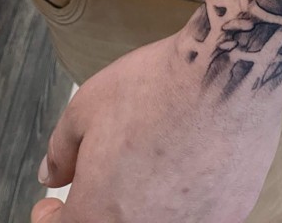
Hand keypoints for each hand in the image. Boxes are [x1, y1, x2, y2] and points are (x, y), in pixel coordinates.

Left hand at [30, 33, 281, 222]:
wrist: (227, 73)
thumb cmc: (156, 86)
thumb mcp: (87, 106)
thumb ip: (60, 150)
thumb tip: (52, 174)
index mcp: (98, 215)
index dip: (53, 218)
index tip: (55, 204)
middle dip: (103, 208)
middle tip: (108, 179)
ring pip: (160, 220)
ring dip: (147, 203)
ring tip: (156, 164)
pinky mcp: (229, 214)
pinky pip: (199, 214)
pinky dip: (189, 199)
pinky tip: (193, 163)